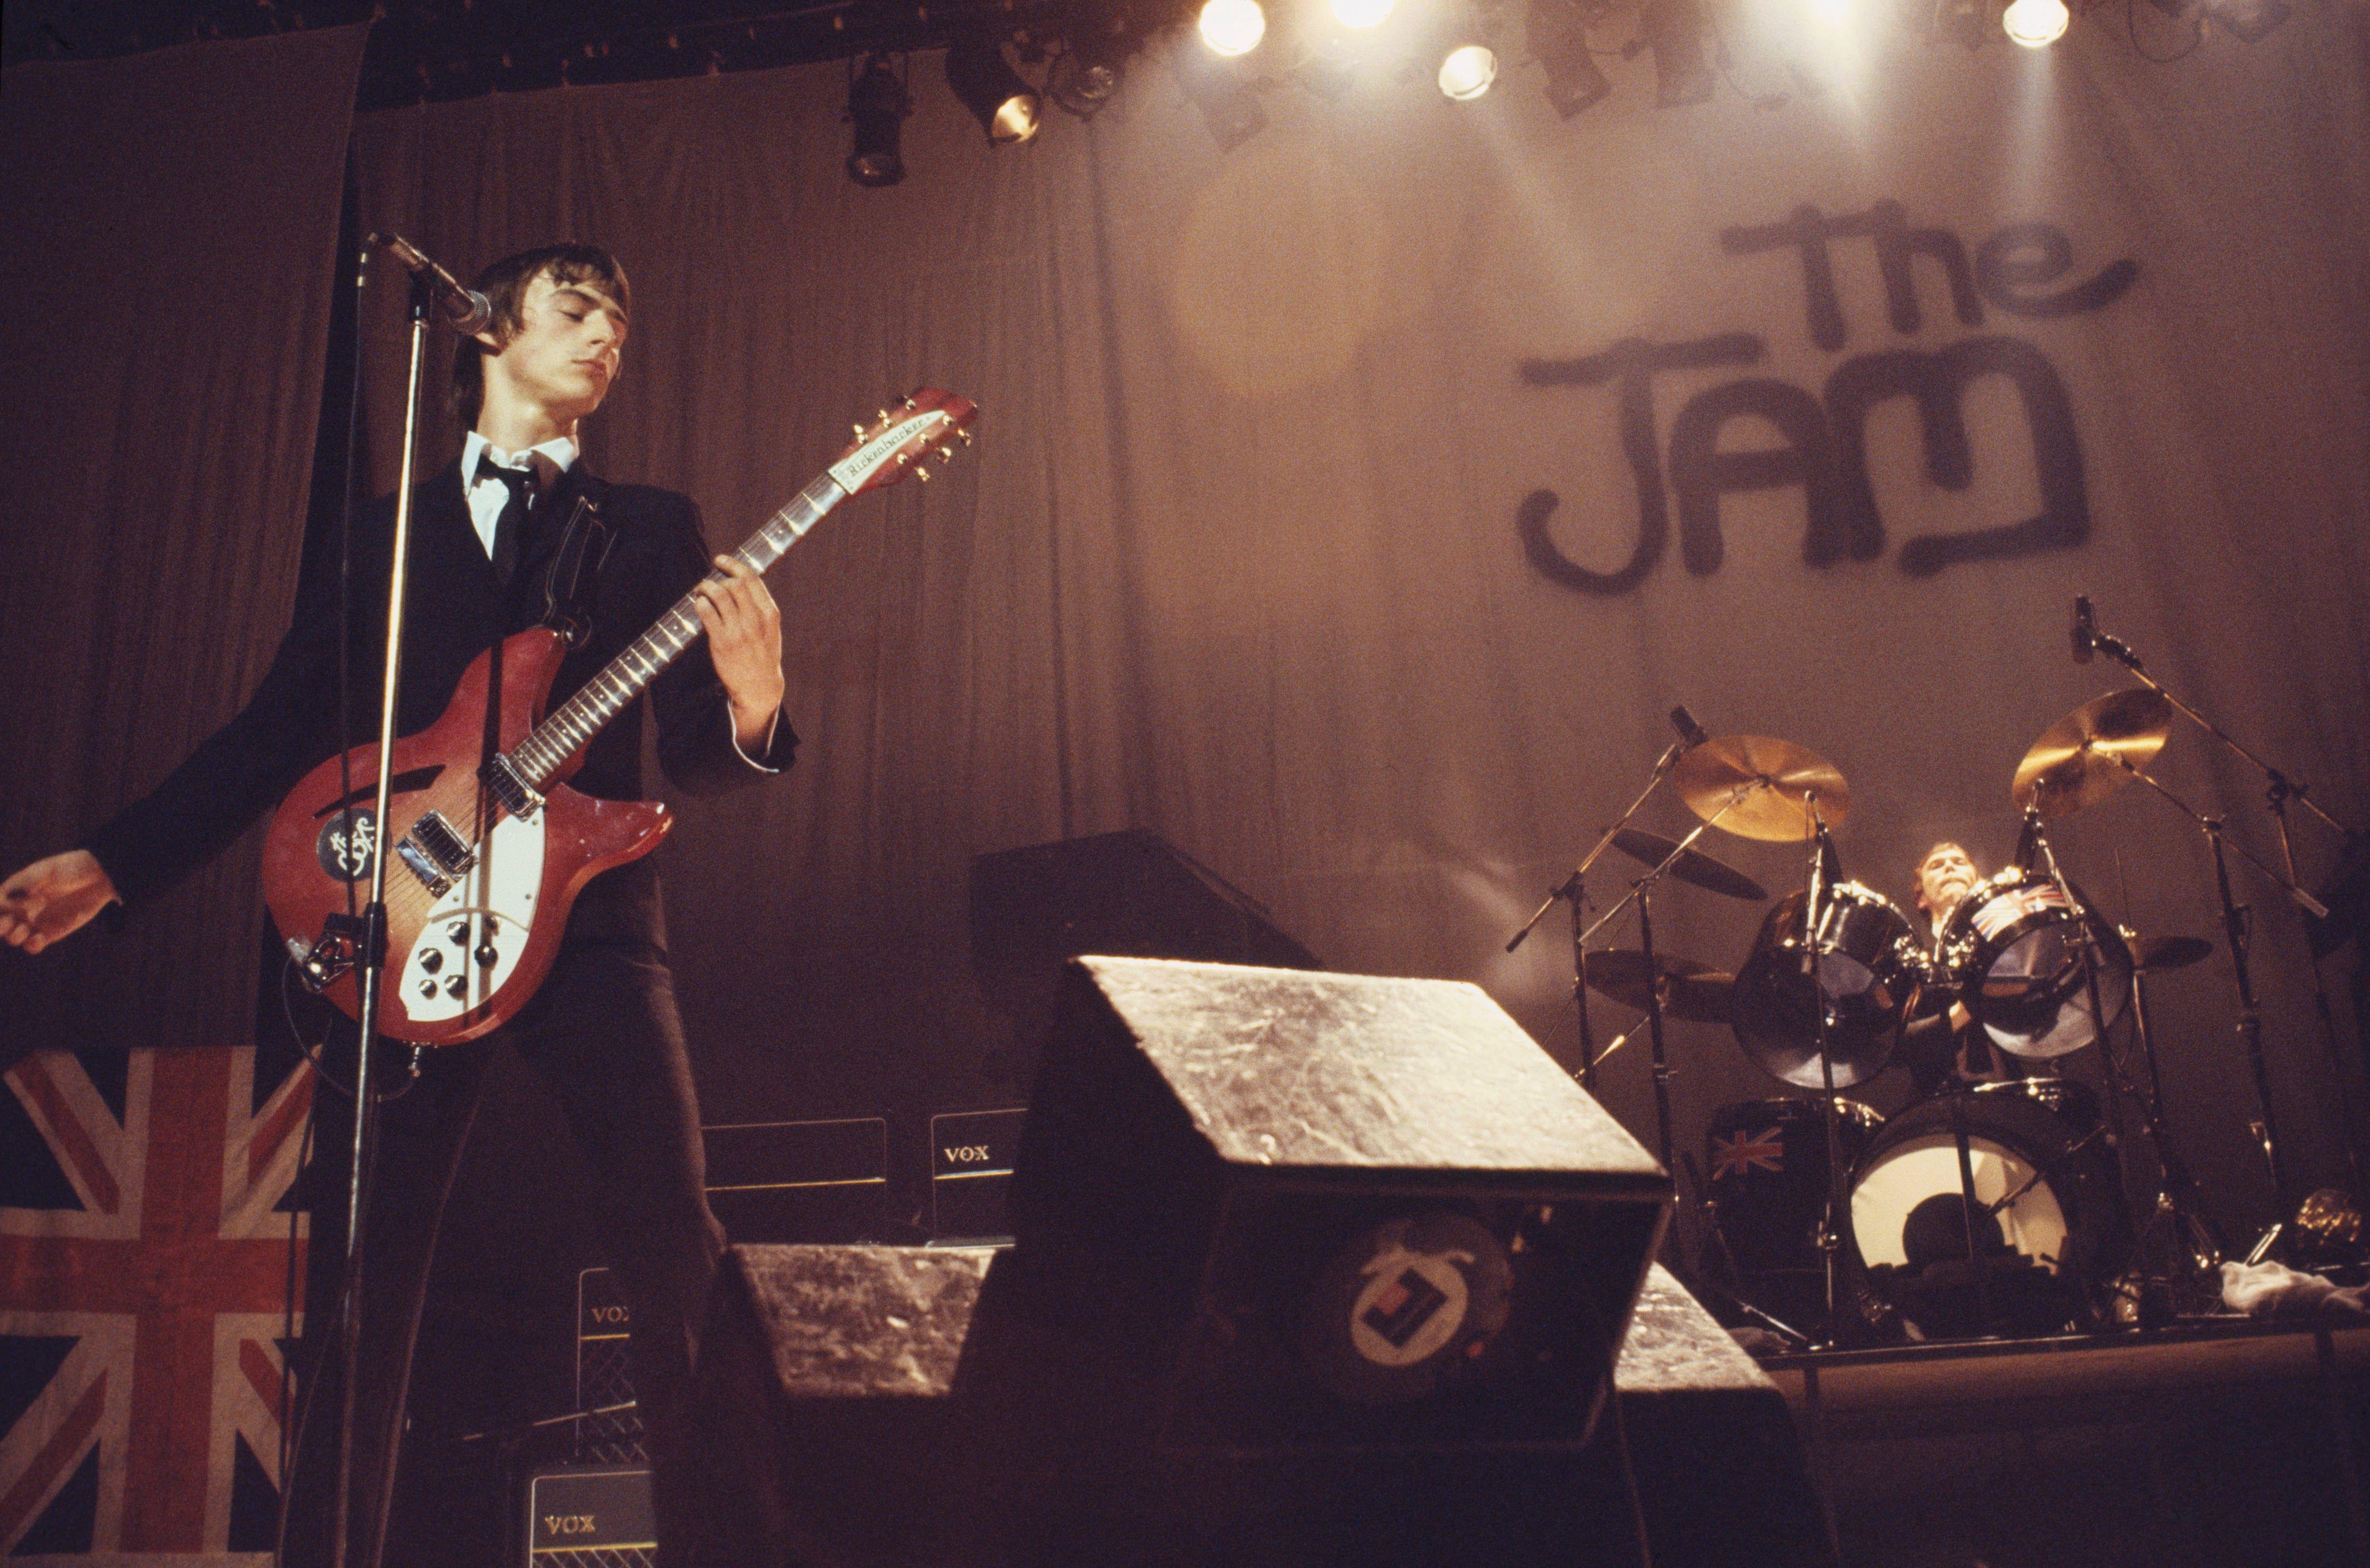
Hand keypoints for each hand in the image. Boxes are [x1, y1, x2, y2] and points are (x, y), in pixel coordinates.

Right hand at [1, 850, 120, 953]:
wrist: (97, 877)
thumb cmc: (69, 868)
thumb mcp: (48, 870)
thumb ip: (29, 881)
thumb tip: (14, 896)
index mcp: (15, 891)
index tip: (8, 904)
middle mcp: (21, 908)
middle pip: (0, 923)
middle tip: (7, 922)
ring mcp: (34, 922)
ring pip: (13, 937)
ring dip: (14, 935)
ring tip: (24, 928)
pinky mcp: (50, 933)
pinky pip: (33, 945)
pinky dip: (32, 945)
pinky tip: (38, 939)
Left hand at [692, 555, 785, 753]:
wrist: (760, 687)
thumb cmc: (763, 655)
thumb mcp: (770, 630)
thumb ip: (759, 607)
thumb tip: (738, 582)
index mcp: (770, 614)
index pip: (751, 579)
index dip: (733, 565)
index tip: (721, 561)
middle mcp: (755, 620)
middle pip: (734, 583)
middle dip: (718, 577)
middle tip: (709, 581)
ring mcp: (739, 632)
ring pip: (718, 595)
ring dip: (705, 588)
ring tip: (701, 591)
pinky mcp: (722, 643)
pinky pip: (706, 613)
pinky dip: (700, 604)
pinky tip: (699, 605)